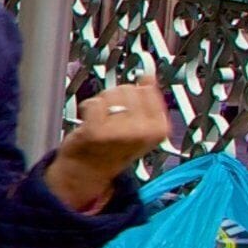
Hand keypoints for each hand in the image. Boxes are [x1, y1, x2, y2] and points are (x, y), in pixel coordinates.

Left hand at [45, 77, 169, 209]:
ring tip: (102, 120)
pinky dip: (88, 108)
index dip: (135, 94)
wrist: (88, 171)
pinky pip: (93, 103)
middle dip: (118, 98)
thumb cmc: (115, 147)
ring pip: (110, 93)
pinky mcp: (96, 132)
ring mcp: (119, 132)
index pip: (148, 89)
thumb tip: (149, 76)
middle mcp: (143, 132)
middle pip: (129, 89)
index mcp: (159, 129)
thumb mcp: (142, 126)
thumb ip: (149, 100)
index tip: (129, 107)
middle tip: (112, 116)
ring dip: (102, 103)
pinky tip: (89, 122)